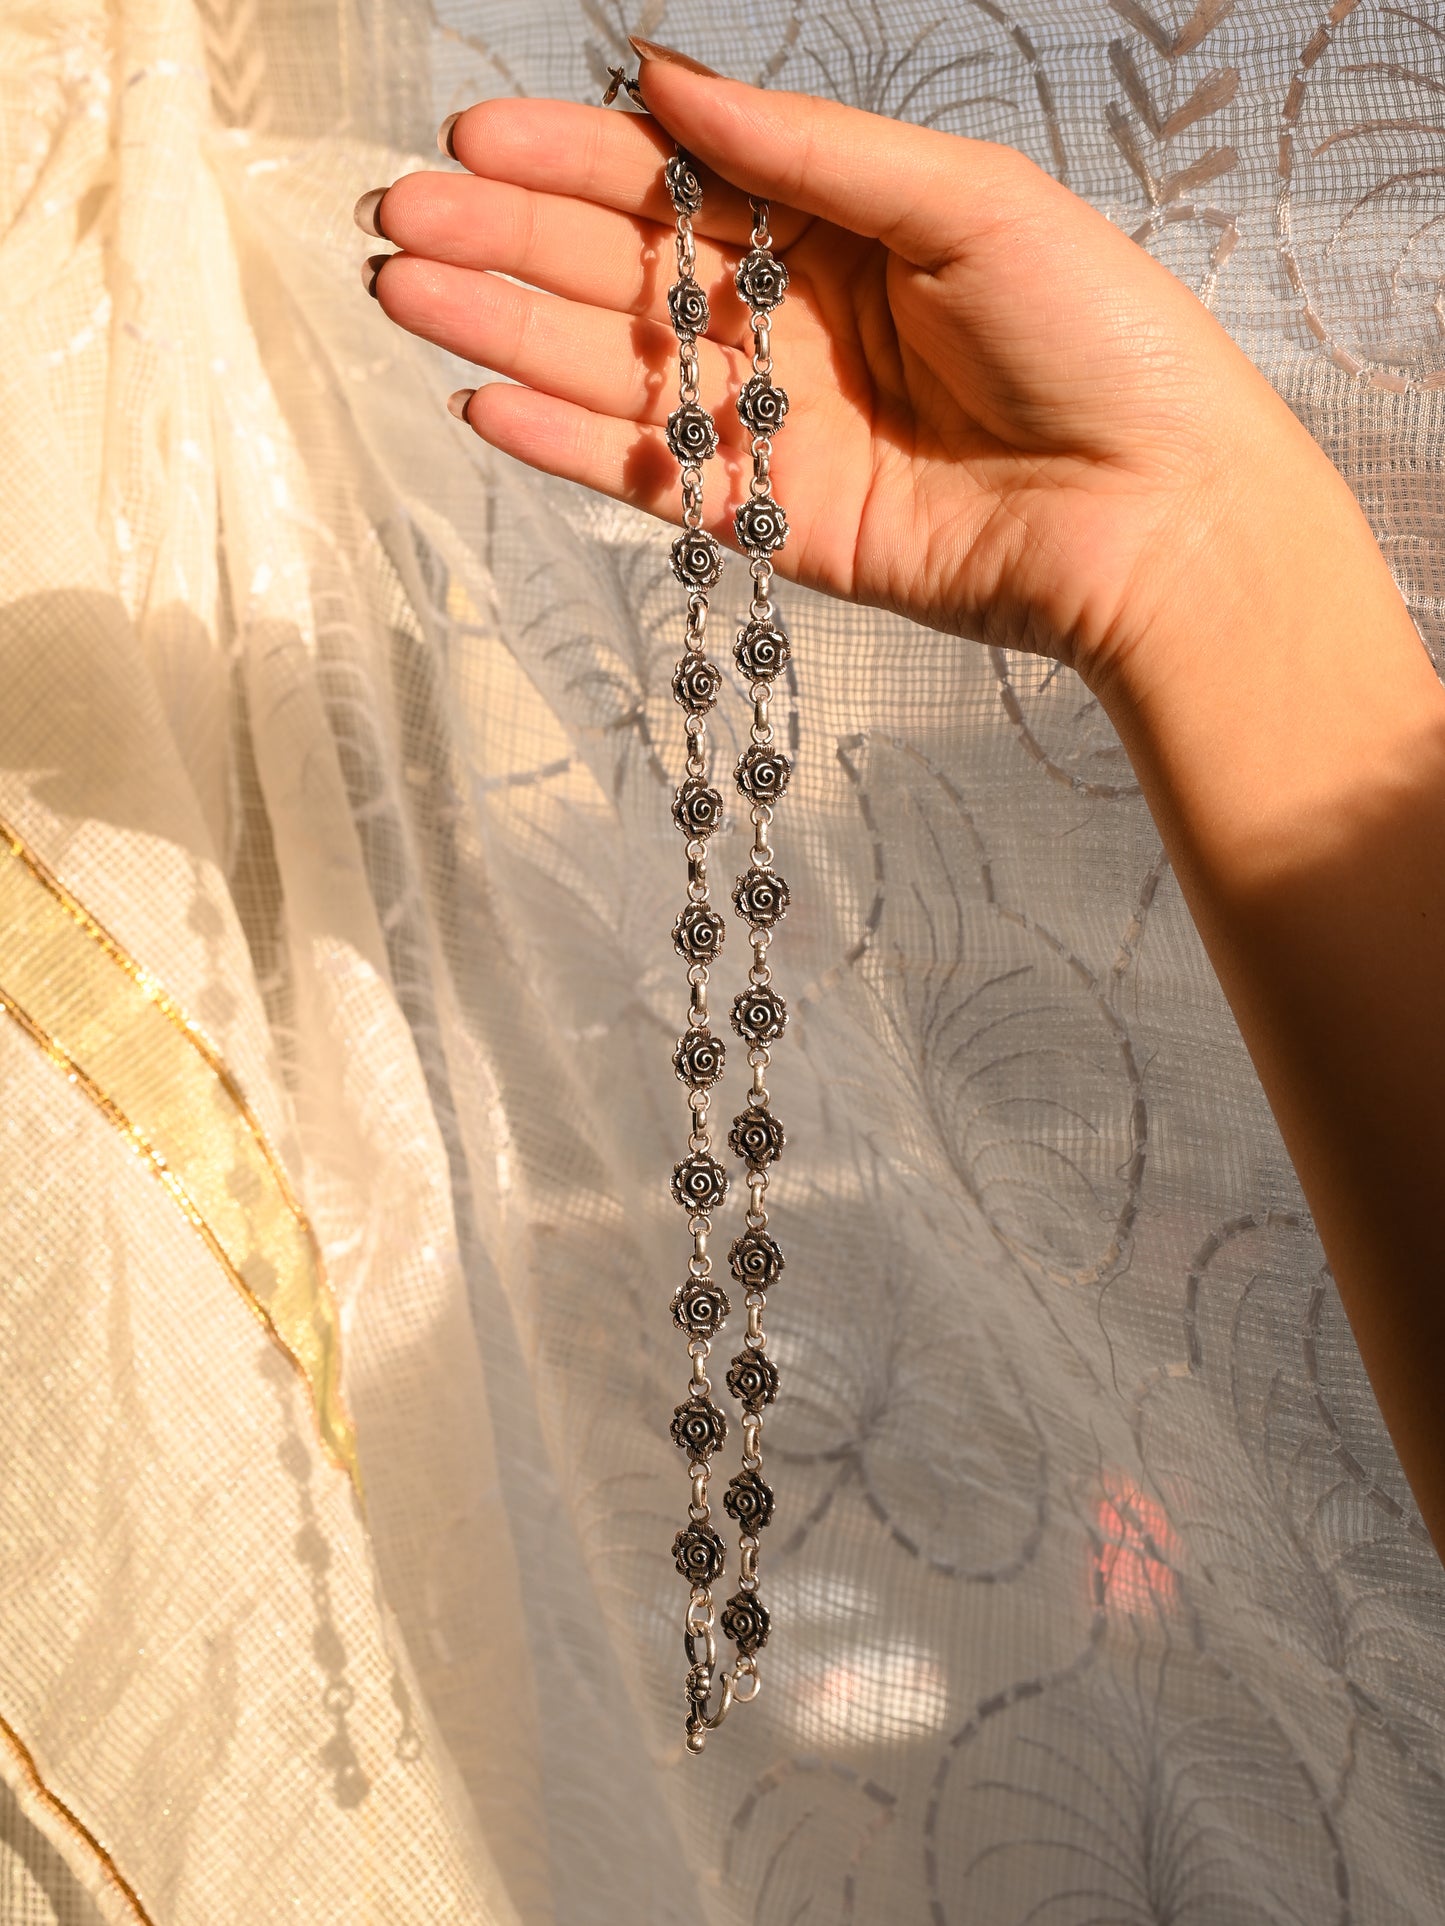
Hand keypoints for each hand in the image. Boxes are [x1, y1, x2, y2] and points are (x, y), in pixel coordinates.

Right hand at [359, 52, 1341, 688]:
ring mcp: (774, 426)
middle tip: (401, 221)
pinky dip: (566, 447)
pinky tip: (482, 407)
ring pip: (615, 370)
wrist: (1154, 516)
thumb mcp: (964, 204)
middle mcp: (788, 321)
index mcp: (834, 226)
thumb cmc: (1098, 339)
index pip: (672, 183)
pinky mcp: (771, 522)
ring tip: (408, 297)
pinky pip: (650, 477)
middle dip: (507, 243)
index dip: (571, 161)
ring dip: (505, 335)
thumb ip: (810, 151)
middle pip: (621, 273)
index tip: (472, 140)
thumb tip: (670, 78)